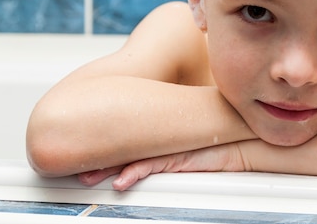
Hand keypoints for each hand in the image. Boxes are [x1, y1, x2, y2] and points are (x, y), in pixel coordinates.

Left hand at [78, 143, 247, 190]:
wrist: (243, 142)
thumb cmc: (217, 147)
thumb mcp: (185, 150)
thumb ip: (163, 155)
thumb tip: (134, 165)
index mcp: (161, 134)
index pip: (126, 137)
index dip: (104, 146)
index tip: (83, 151)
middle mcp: (162, 137)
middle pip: (122, 145)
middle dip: (97, 157)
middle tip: (73, 166)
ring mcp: (170, 145)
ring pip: (132, 155)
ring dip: (108, 169)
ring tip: (88, 176)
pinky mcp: (181, 155)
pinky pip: (154, 165)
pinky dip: (135, 174)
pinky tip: (122, 182)